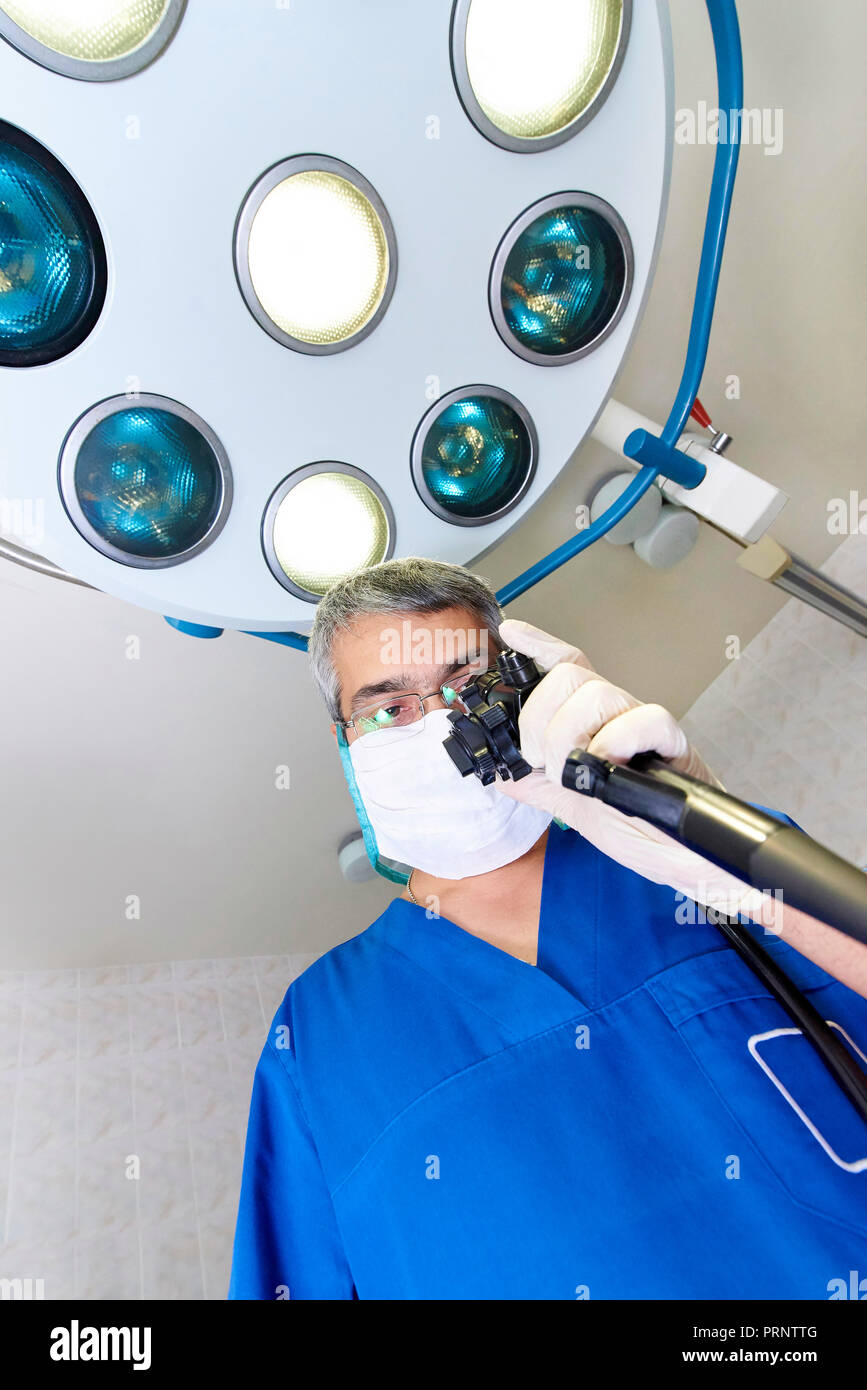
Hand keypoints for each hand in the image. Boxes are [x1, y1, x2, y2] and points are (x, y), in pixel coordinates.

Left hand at [495, 619, 768, 919]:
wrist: (685, 861)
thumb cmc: (639, 827)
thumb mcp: (573, 805)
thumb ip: (537, 785)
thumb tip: (500, 769)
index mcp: (592, 723)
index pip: (566, 667)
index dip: (539, 646)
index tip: (510, 631)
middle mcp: (617, 716)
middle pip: (570, 676)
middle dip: (540, 719)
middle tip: (542, 760)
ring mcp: (645, 727)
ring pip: (597, 693)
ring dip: (569, 736)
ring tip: (576, 774)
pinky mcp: (676, 745)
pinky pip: (645, 719)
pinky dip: (615, 741)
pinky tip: (608, 765)